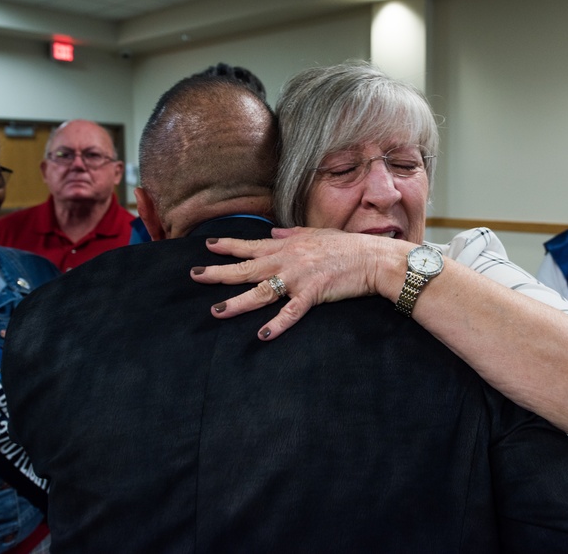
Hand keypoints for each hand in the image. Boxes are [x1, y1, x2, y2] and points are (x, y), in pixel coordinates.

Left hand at [190, 227, 407, 339]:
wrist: (371, 258)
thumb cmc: (346, 246)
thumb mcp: (315, 233)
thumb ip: (291, 234)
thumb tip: (273, 232)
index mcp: (287, 246)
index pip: (251, 246)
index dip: (228, 246)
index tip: (208, 246)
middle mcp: (287, 261)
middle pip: (246, 269)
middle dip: (219, 273)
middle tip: (196, 275)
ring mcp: (298, 278)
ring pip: (261, 291)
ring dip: (238, 302)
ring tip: (217, 311)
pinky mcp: (312, 294)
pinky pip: (291, 312)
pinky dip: (276, 325)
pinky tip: (262, 335)